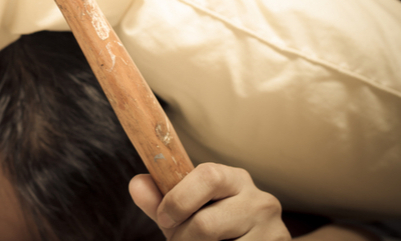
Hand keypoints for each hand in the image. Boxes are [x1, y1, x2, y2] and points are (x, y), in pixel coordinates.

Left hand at [129, 162, 290, 240]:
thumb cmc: (214, 225)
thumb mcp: (187, 210)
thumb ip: (160, 199)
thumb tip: (136, 184)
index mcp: (234, 178)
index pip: (207, 176)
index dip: (178, 200)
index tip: (164, 219)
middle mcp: (260, 200)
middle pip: (206, 224)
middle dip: (183, 239)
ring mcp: (273, 229)